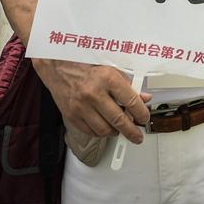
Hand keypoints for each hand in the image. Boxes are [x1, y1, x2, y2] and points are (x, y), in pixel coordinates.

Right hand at [33, 58, 151, 142]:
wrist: (59, 67)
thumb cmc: (87, 66)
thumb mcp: (112, 70)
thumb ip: (129, 86)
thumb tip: (144, 99)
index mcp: (107, 78)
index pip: (131, 101)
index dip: (141, 113)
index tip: (145, 118)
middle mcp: (94, 93)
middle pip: (118, 119)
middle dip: (131, 131)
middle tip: (137, 137)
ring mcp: (81, 106)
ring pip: (104, 129)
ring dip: (116, 132)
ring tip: (121, 130)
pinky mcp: (71, 115)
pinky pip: (90, 131)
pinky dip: (101, 133)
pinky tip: (106, 128)